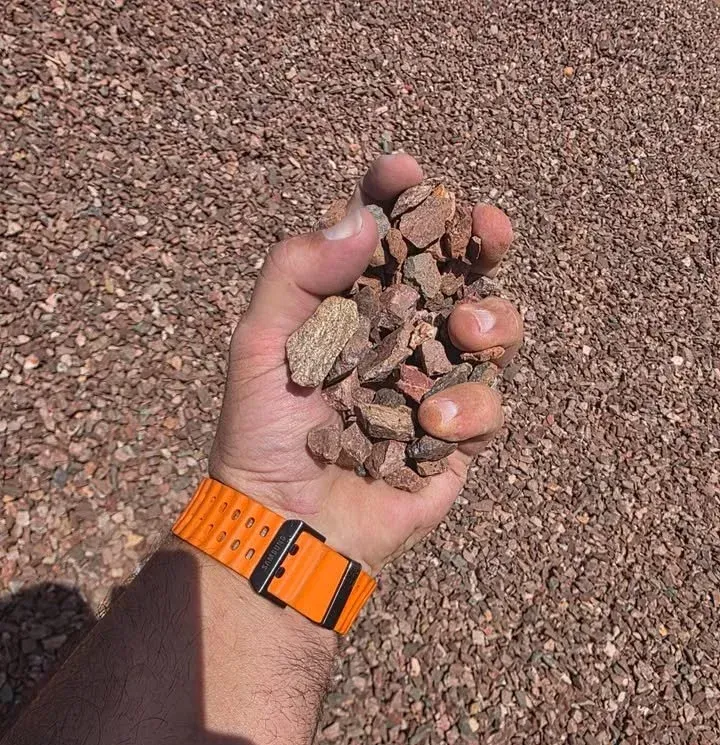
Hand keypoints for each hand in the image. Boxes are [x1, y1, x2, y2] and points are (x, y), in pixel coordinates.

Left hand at [209, 154, 522, 573]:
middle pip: (458, 273)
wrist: (285, 524)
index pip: (385, 239)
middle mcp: (401, 337)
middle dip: (480, 242)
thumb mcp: (260, 345)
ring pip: (494, 332)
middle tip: (487, 228)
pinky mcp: (456, 440)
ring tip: (467, 332)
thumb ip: (296, 274)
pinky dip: (469, 409)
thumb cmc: (263, 434)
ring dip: (492, 321)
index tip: (403, 171)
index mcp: (353, 307)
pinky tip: (432, 421)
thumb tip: (360, 218)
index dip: (398, 198)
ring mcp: (433, 385)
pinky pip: (490, 410)